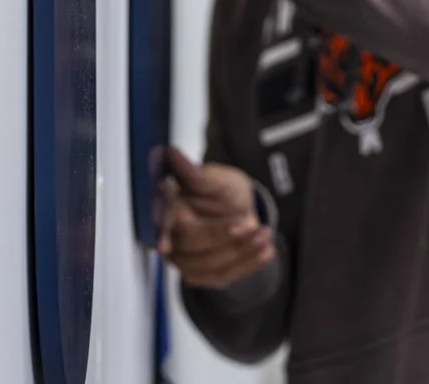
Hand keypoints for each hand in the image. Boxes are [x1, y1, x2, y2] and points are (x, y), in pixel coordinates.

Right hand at [157, 147, 275, 288]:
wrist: (238, 208)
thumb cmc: (219, 190)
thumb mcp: (211, 177)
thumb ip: (190, 172)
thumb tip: (170, 152)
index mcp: (169, 212)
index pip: (162, 224)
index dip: (162, 233)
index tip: (164, 245)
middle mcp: (172, 240)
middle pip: (193, 245)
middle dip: (224, 236)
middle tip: (252, 223)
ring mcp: (186, 261)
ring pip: (211, 265)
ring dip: (242, 251)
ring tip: (266, 234)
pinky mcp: (204, 276)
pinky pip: (225, 276)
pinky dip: (248, 265)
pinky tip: (266, 252)